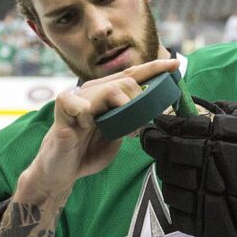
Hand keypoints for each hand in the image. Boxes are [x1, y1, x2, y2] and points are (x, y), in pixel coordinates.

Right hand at [18, 58, 180, 204]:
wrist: (61, 171)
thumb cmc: (86, 151)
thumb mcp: (117, 135)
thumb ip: (130, 121)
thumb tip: (149, 114)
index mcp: (105, 94)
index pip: (132, 75)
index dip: (154, 68)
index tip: (176, 64)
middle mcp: (92, 91)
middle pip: (126, 81)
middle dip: (140, 103)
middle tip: (136, 128)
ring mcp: (77, 98)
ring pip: (109, 89)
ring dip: (121, 110)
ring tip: (116, 129)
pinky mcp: (62, 110)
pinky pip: (79, 103)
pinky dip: (86, 115)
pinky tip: (84, 126)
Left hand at [140, 100, 236, 236]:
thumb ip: (221, 113)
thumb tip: (190, 105)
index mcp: (221, 139)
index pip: (174, 132)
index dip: (161, 130)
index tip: (157, 128)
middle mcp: (212, 168)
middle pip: (168, 159)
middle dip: (164, 153)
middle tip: (168, 150)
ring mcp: (210, 200)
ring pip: (170, 186)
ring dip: (172, 178)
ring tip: (186, 173)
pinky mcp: (211, 226)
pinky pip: (179, 213)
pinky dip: (181, 202)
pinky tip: (193, 194)